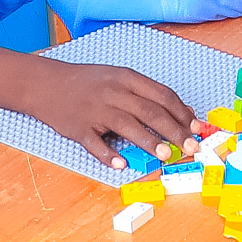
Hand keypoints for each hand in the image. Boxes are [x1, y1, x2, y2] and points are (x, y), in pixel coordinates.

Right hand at [20, 60, 199, 167]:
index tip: (196, 128)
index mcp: (126, 78)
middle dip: (174, 131)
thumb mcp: (118, 78)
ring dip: (149, 141)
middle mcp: (113, 92)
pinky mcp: (78, 128)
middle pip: (150, 112)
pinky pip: (95, 143)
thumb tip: (181, 113)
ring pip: (127, 125)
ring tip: (166, 155)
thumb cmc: (87, 83)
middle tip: (190, 146)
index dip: (182, 113)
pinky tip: (121, 164)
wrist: (45, 83)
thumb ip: (146, 93)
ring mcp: (95, 110)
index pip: (162, 95)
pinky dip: (108, 155)